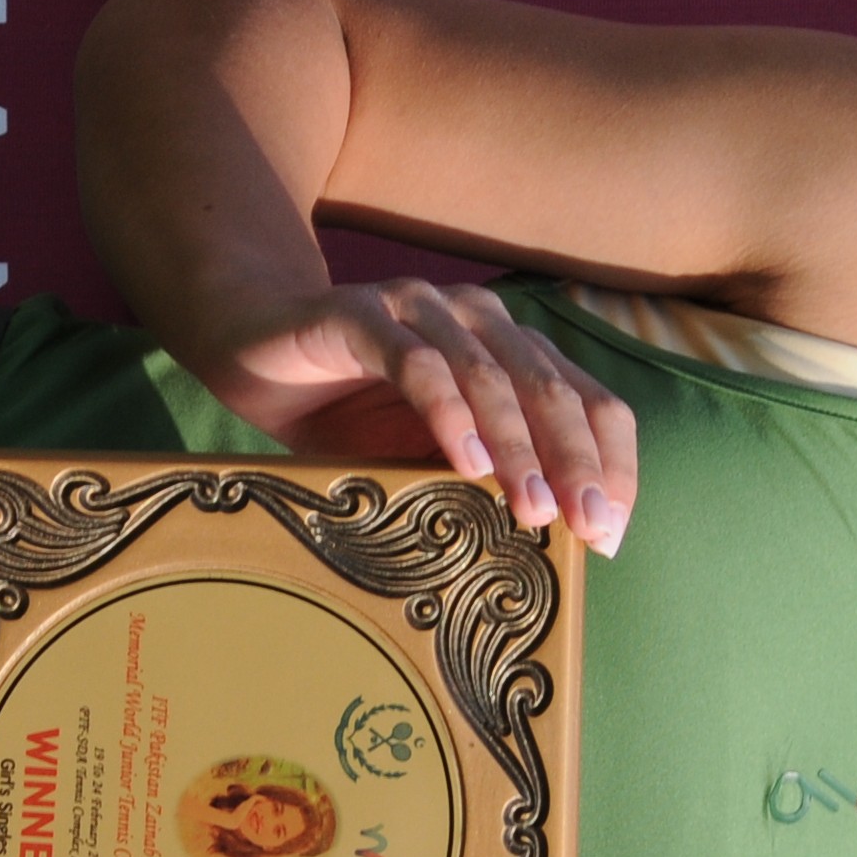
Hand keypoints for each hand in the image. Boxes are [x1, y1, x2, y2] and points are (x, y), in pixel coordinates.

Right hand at [199, 280, 634, 555]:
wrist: (247, 345)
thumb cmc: (343, 410)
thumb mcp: (421, 456)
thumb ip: (476, 478)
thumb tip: (542, 547)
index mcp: (510, 351)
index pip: (588, 400)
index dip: (610, 463)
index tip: (609, 532)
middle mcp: (478, 320)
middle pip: (550, 388)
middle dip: (576, 462)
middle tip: (586, 527)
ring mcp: (420, 308)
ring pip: (490, 376)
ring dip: (517, 446)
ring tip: (533, 509)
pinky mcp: (360, 314)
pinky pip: (416, 362)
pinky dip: (448, 413)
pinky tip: (466, 463)